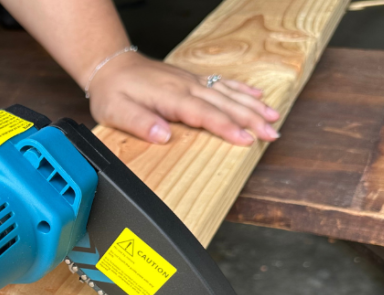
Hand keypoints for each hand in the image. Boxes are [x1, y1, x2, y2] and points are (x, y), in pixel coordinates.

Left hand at [87, 53, 279, 146]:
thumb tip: (163, 135)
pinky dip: (241, 90)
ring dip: (252, 106)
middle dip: (250, 119)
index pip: (204, 114)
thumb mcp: (116, 111)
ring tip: (273, 118)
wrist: (111, 66)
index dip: (226, 128)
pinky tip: (257, 96)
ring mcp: (191, 81)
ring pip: (228, 93)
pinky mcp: (192, 79)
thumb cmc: (113, 91)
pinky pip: (222, 83)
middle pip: (224, 104)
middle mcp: (185, 86)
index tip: (246, 140)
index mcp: (170, 96)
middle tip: (272, 134)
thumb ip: (140, 123)